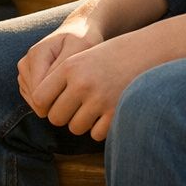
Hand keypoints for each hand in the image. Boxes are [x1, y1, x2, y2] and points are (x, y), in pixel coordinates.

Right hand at [18, 12, 104, 117]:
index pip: (39, 94)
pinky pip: (35, 101)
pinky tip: (63, 89)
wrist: (77, 29)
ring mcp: (24, 72)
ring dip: (53, 100)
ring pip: (34, 103)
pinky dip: (49, 99)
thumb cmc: (83, 38)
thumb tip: (49, 87)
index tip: (79, 95)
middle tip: (76, 90)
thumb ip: (64, 66)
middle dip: (56, 101)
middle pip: (36, 101)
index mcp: (36, 55)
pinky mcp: (26, 80)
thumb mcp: (80, 47)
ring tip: (71, 86)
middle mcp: (25, 64)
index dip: (59, 101)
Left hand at [25, 27, 164, 140]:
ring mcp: (100, 99)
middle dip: (63, 116)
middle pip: (56, 117)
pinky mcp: (116, 112)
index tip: (52, 103)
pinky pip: (95, 134)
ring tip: (92, 108)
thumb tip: (39, 107)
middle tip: (74, 107)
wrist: (146, 51)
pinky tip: (106, 113)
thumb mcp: (81, 58)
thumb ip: (60, 80)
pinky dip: (99, 128)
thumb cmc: (109, 56)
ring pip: (75, 127)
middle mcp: (82, 83)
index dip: (44, 104)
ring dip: (81, 122)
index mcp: (70, 66)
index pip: (40, 98)